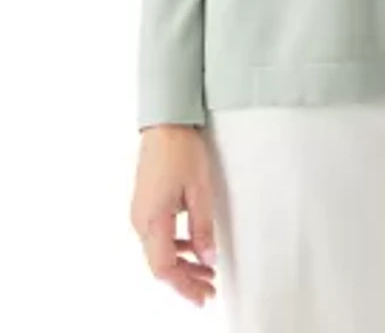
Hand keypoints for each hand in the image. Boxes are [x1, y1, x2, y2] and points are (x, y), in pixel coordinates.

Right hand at [130, 124, 217, 307]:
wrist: (165, 123)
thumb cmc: (180, 150)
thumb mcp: (200, 191)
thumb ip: (203, 228)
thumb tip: (208, 258)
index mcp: (152, 220)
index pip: (165, 268)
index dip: (185, 286)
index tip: (203, 294)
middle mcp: (141, 221)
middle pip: (160, 265)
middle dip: (185, 280)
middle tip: (209, 289)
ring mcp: (141, 213)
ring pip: (159, 252)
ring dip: (182, 265)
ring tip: (206, 271)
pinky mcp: (146, 205)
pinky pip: (157, 237)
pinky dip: (176, 249)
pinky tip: (193, 248)